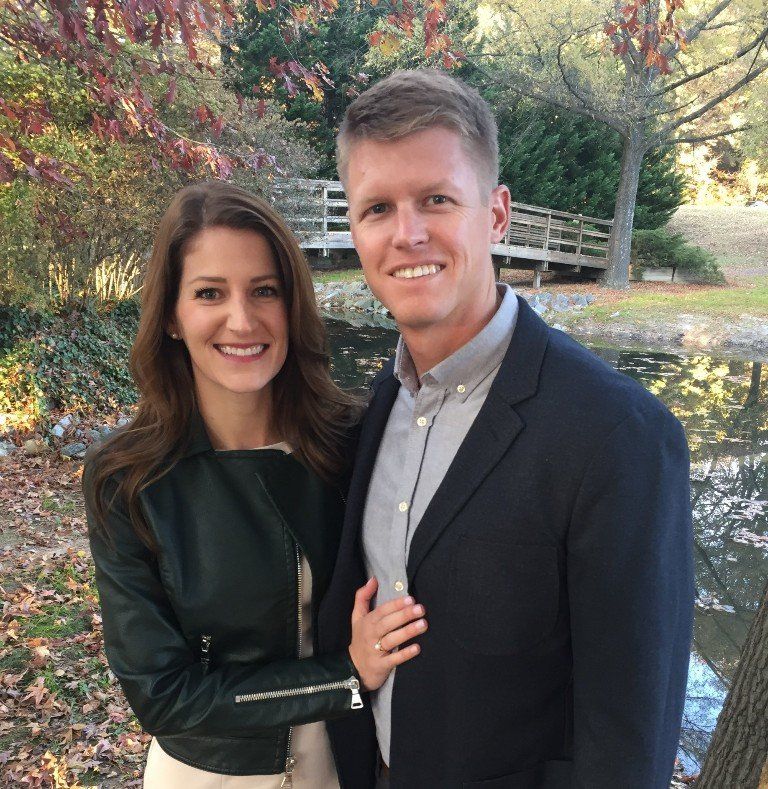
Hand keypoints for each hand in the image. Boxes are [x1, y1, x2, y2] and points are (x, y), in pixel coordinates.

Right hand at [348, 577, 427, 691]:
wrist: (353, 668)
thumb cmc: (361, 638)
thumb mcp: (357, 617)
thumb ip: (363, 597)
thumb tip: (373, 579)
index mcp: (367, 622)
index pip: (382, 611)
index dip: (396, 605)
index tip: (410, 599)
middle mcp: (371, 635)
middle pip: (387, 623)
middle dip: (404, 615)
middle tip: (421, 609)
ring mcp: (375, 651)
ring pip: (391, 640)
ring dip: (407, 632)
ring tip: (423, 624)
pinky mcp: (381, 666)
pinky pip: (394, 660)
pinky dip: (405, 654)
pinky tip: (417, 648)